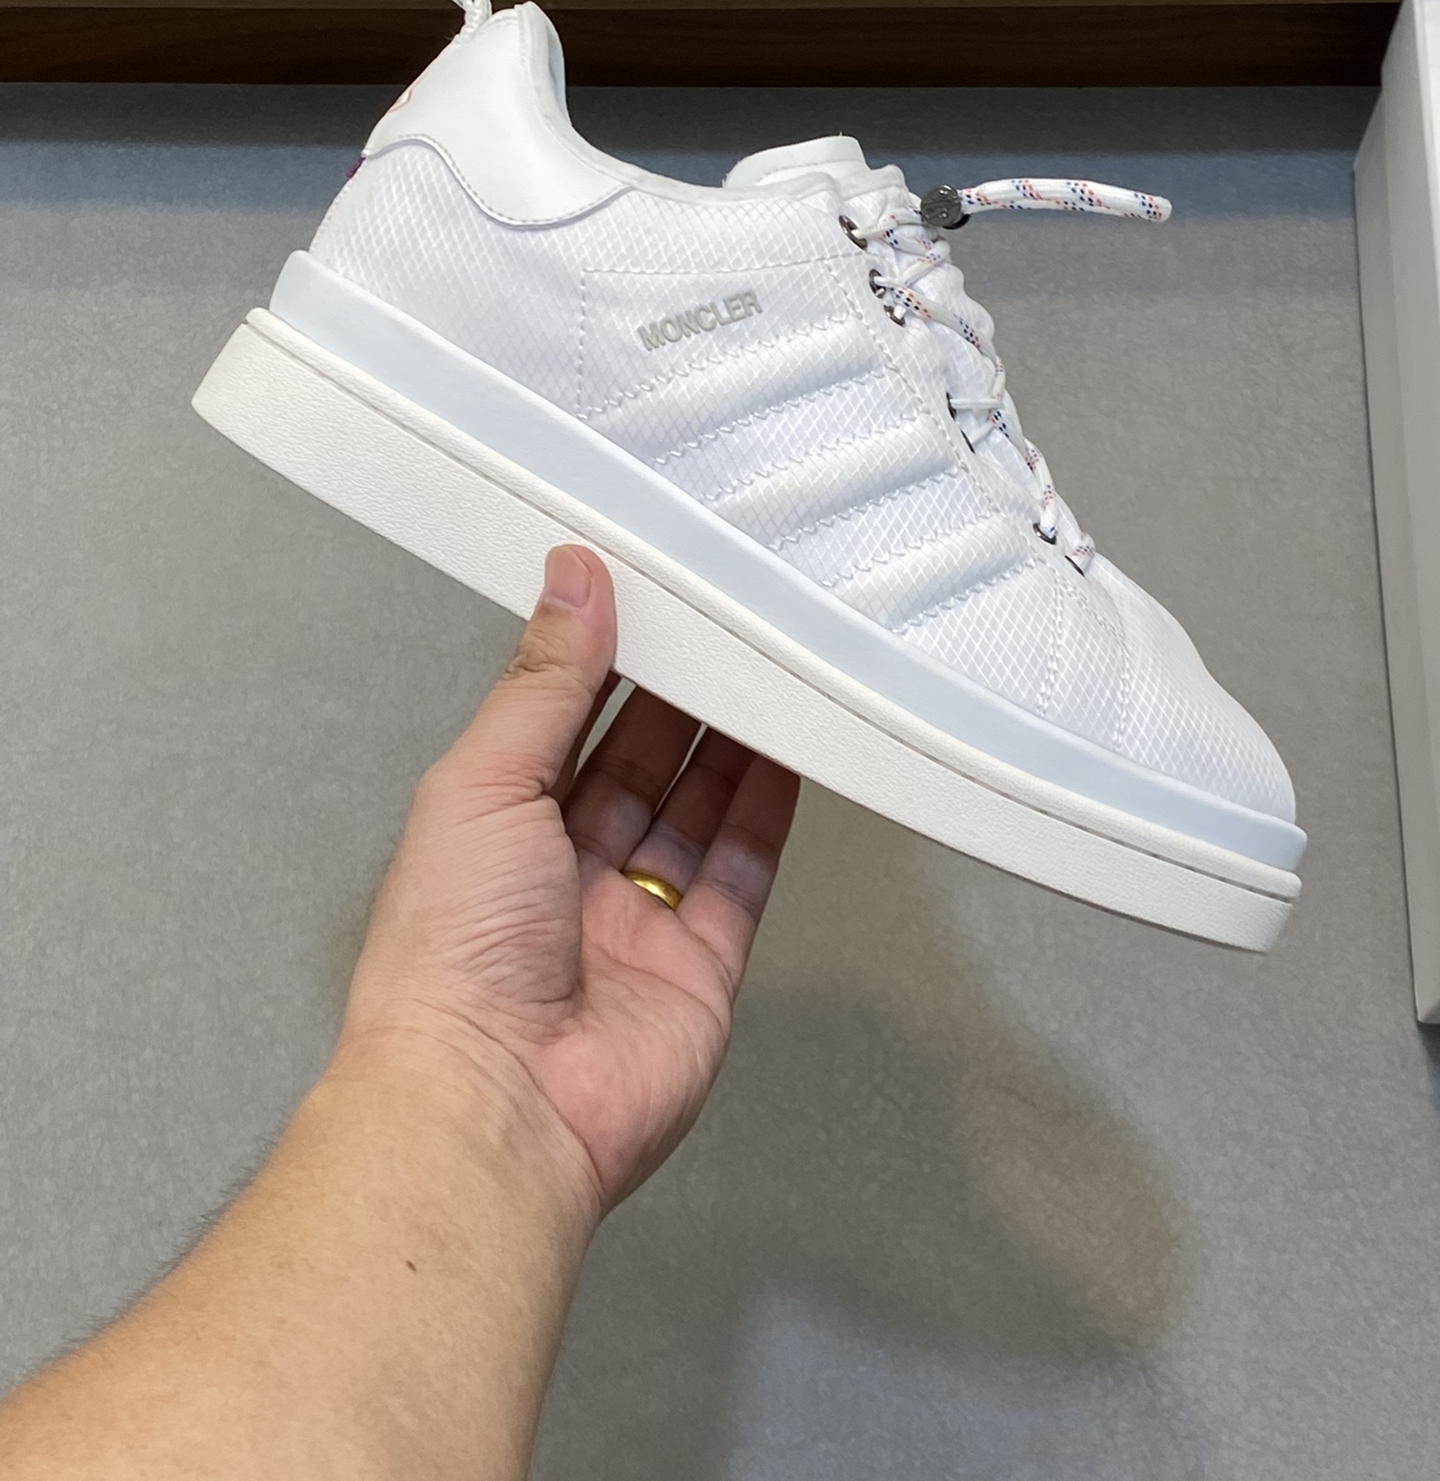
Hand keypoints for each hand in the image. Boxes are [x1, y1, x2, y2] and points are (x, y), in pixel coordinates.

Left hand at [338, 546, 799, 1212]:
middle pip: (636, 764)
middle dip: (677, 697)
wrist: (496, 1103)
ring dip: (731, 744)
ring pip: (695, 812)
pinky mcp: (698, 968)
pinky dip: (768, 815)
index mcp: (492, 830)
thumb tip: (569, 582)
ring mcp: (634, 923)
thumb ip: (542, 684)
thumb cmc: (450, 958)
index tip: (646, 599)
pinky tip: (790, 756)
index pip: (560, 724)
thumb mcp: (482, 784)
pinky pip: (741, 875)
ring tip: (767, 671)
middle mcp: (561, 876)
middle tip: (722, 628)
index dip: (603, 662)